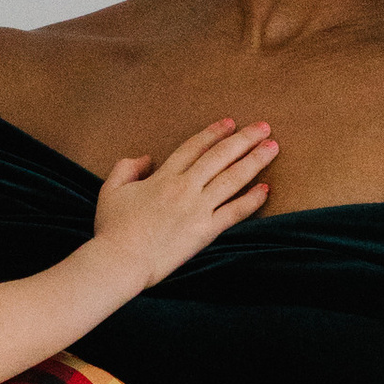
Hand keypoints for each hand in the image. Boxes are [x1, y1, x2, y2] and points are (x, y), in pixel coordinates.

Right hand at [92, 118, 276, 285]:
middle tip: (264, 127)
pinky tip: (266, 189)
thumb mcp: (111, 190)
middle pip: (220, 156)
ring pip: (232, 179)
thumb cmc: (112, 228)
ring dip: (255, 161)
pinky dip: (251, 201)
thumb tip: (146, 157)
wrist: (121, 260)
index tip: (230, 123)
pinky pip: (234, 213)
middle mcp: (185, 188)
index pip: (194, 147)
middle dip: (244, 139)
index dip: (213, 133)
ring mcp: (197, 209)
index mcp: (163, 177)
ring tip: (273, 147)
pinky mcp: (205, 232)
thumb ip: (127, 168)